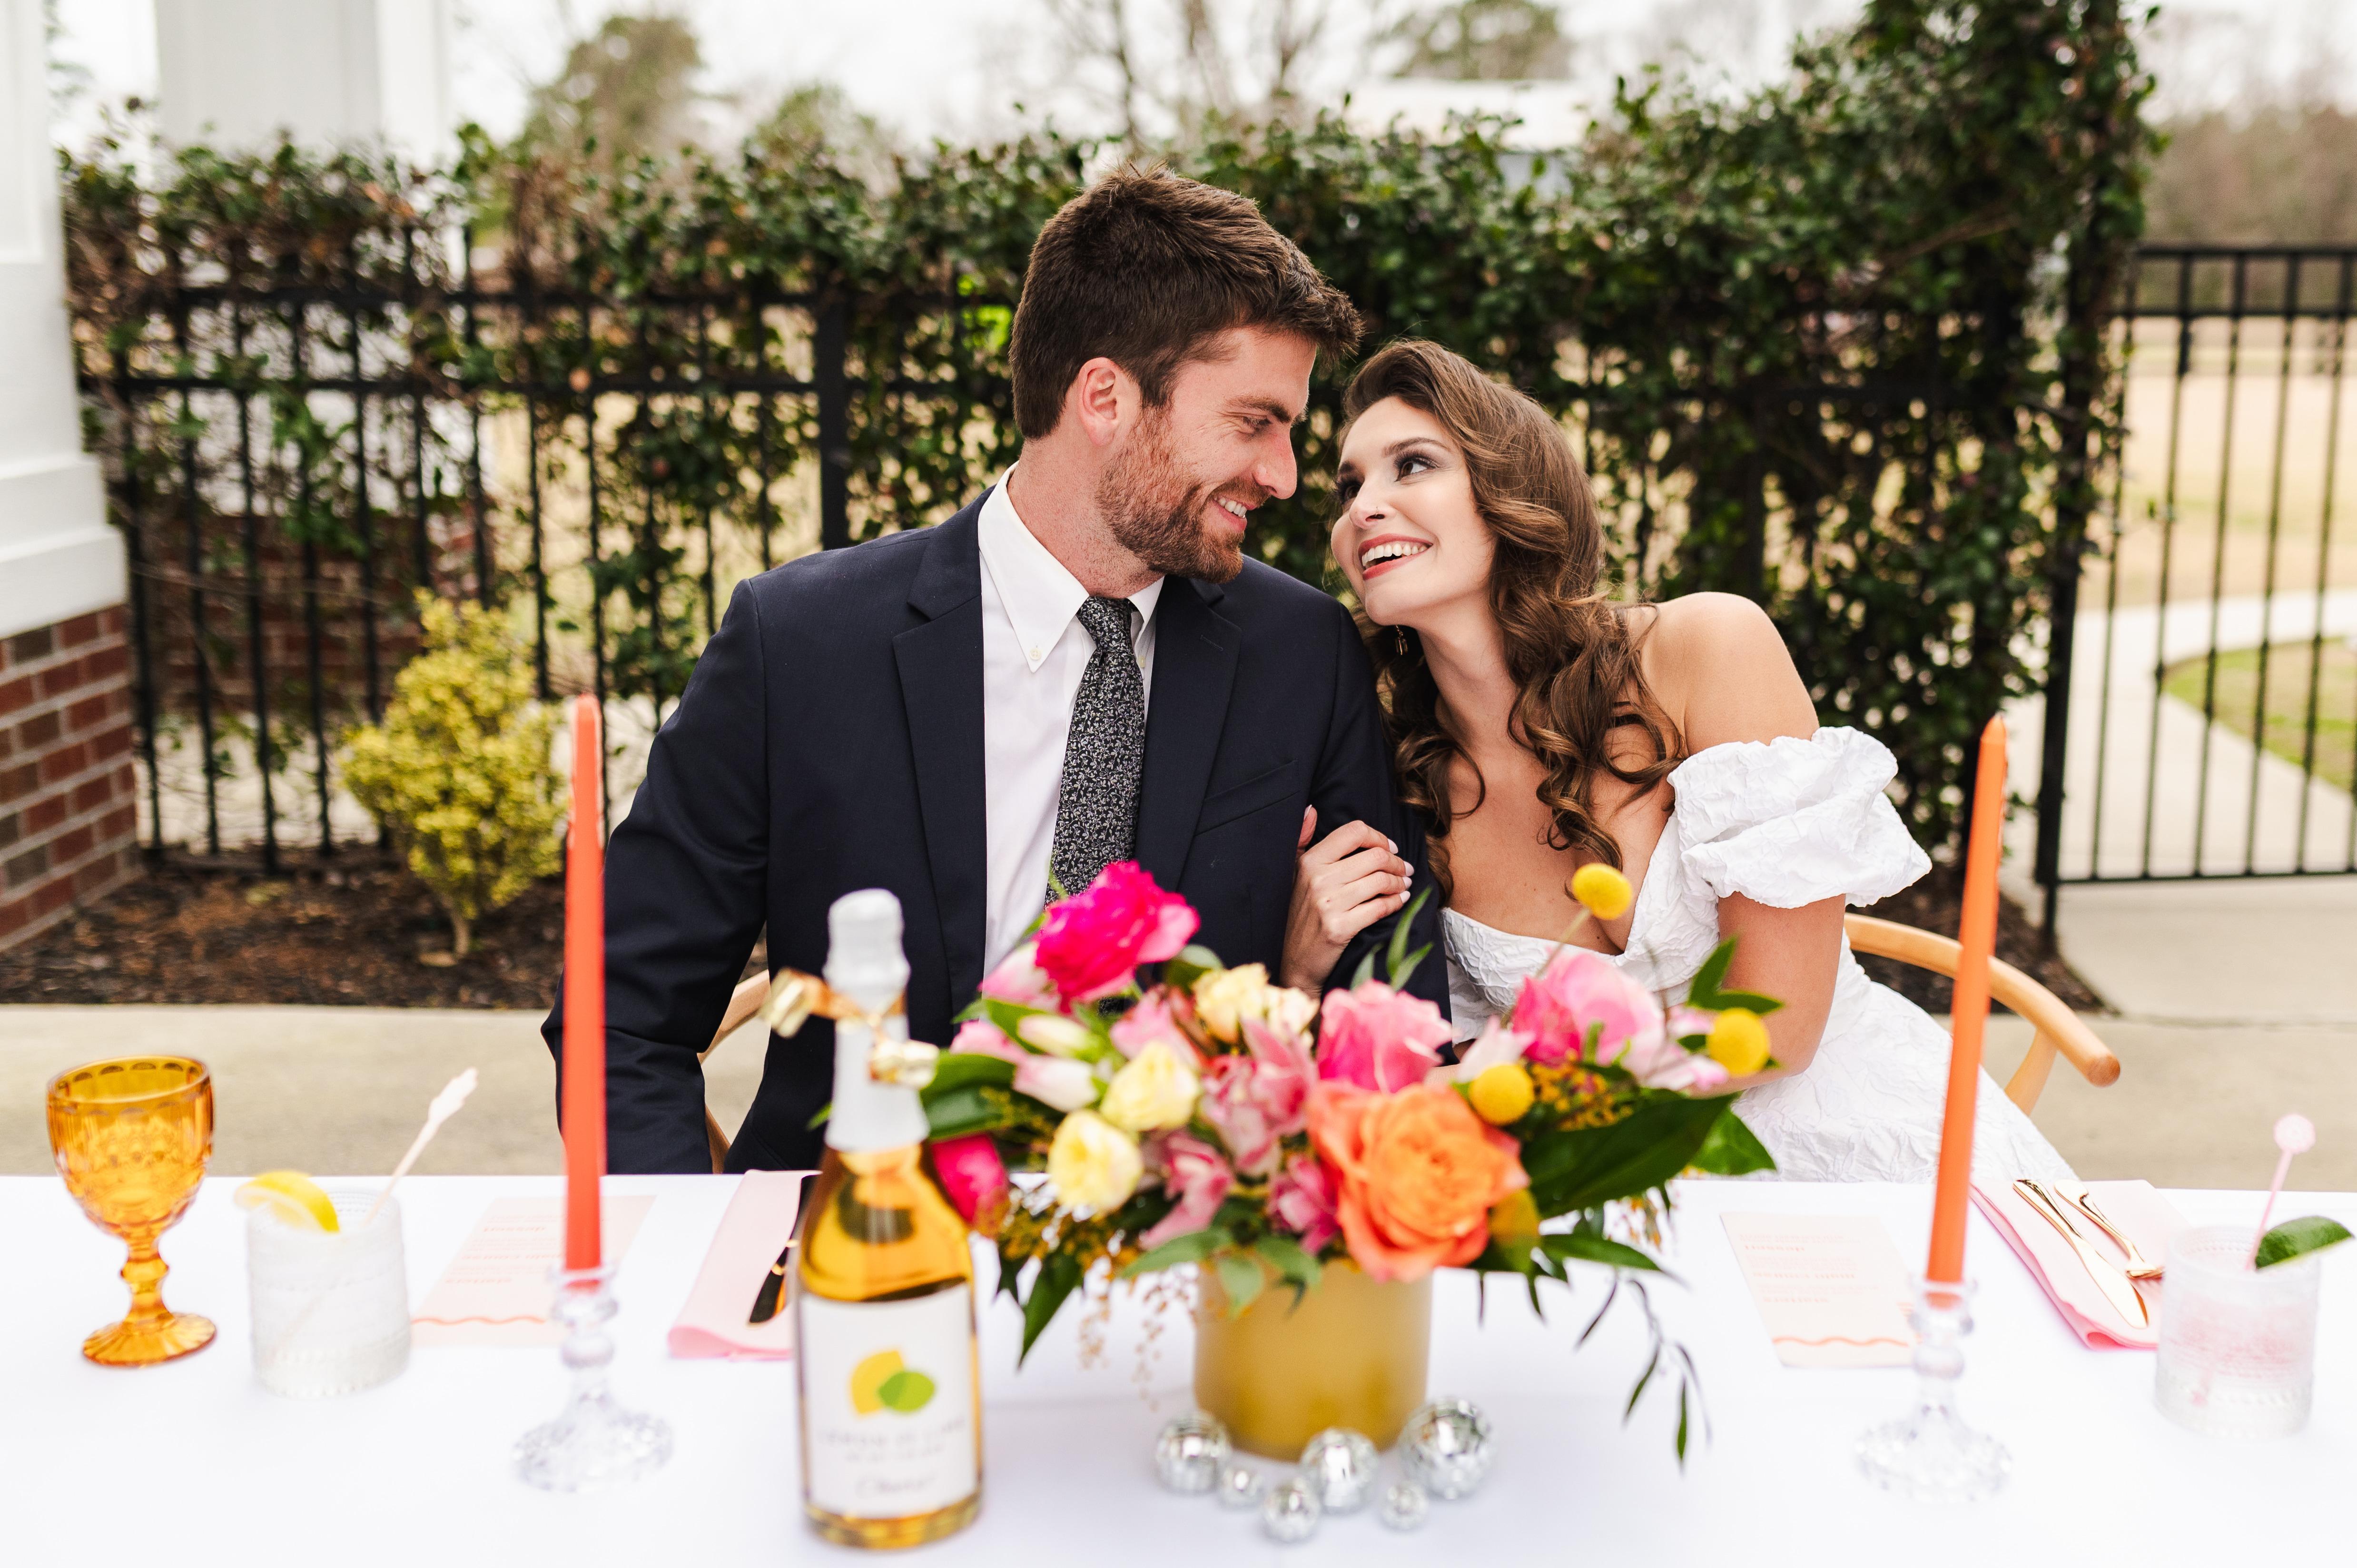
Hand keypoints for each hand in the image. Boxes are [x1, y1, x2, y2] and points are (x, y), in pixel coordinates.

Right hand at [1281, 809, 1412, 991]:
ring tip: (1405, 885)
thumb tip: (1311, 810)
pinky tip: (1400, 901)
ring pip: (1382, 881)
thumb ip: (1302, 839)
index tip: (1390, 848)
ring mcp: (1329, 904)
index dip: (1379, 837)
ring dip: (1401, 882)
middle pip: (1375, 856)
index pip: (1354, 832)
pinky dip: (1397, 902)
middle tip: (1405, 869)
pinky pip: (1381, 907)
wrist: (1295, 961)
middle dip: (1397, 862)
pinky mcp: (1340, 927)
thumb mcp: (1293, 873)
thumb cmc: (1300, 914)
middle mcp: (1318, 879)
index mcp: (1309, 861)